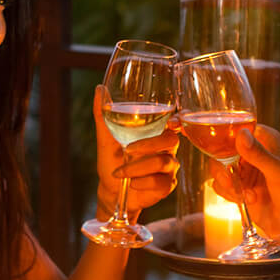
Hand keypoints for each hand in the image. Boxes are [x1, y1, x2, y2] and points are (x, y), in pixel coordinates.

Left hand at [93, 85, 178, 219]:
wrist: (111, 190)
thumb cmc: (112, 161)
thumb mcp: (106, 138)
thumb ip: (103, 114)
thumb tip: (99, 89)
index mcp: (157, 134)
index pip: (176, 123)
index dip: (179, 120)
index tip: (173, 120)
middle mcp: (167, 149)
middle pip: (171, 140)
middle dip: (148, 145)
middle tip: (127, 150)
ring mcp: (169, 168)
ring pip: (162, 162)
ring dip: (137, 168)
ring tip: (119, 172)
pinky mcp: (167, 186)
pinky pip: (160, 182)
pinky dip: (142, 183)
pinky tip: (132, 184)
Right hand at [212, 124, 279, 246]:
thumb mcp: (279, 172)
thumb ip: (259, 154)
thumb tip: (241, 134)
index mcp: (266, 140)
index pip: (237, 129)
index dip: (226, 140)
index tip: (224, 154)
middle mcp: (253, 152)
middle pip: (222, 150)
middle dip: (224, 168)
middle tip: (231, 181)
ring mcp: (245, 171)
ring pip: (218, 168)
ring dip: (228, 183)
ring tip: (246, 195)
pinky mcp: (239, 188)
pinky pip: (221, 185)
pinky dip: (229, 194)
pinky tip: (248, 201)